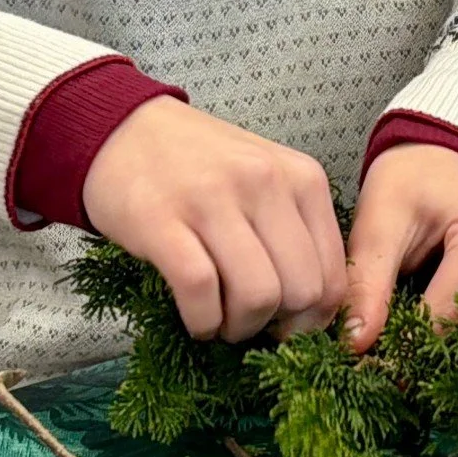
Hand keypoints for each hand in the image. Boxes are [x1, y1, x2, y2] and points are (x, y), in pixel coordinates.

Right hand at [81, 96, 346, 342]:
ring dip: (239, 328)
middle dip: (277, 326)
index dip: (313, 320)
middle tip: (249, 322)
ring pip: (257, 296)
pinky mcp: (161, 220)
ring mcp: (212, 198)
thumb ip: (298, 232)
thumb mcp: (267, 180)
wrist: (123, 129)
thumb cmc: (201, 164)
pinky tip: (195, 318)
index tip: (285, 325)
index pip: (334, 276)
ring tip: (220, 320)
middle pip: (301, 292)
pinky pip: (201, 292)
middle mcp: (264, 182)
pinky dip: (202, 322)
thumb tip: (316, 312)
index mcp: (301, 177)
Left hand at [344, 144, 457, 353]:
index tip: (368, 368)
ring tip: (406, 353)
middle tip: (383, 366)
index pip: (447, 316)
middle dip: (425, 352)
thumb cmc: (410, 179)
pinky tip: (434, 340)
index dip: (405, 348)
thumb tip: (355, 347)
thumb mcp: (379, 219)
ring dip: (447, 349)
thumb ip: (367, 282)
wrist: (444, 159)